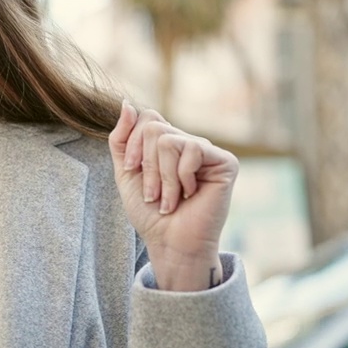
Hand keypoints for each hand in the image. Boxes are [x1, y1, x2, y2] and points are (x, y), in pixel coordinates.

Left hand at [108, 101, 238, 290]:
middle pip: (155, 127)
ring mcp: (207, 151)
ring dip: (162, 177)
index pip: (146, 117)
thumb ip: (122, 139)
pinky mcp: (225, 162)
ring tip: (169, 199)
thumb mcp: (126, 172)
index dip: (133, 144)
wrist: (169, 242)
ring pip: (169, 140)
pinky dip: (182, 177)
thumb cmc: (150, 213)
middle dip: (146, 166)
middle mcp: (187, 142)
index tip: (131, 170)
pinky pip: (193, 149)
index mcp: (166, 143)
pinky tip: (191, 194)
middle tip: (152, 194)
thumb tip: (127, 104)